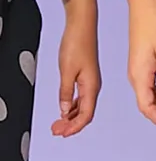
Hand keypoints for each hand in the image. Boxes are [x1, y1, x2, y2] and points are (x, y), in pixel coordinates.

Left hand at [51, 15, 100, 137]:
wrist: (82, 27)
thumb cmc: (77, 44)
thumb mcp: (67, 70)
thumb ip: (65, 91)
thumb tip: (63, 109)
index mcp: (91, 88)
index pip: (85, 115)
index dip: (74, 127)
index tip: (64, 133)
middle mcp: (93, 88)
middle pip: (84, 114)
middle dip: (71, 125)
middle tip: (57, 131)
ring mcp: (90, 84)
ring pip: (81, 107)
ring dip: (70, 117)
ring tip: (58, 123)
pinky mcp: (86, 78)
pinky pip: (80, 98)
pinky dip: (71, 107)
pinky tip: (64, 110)